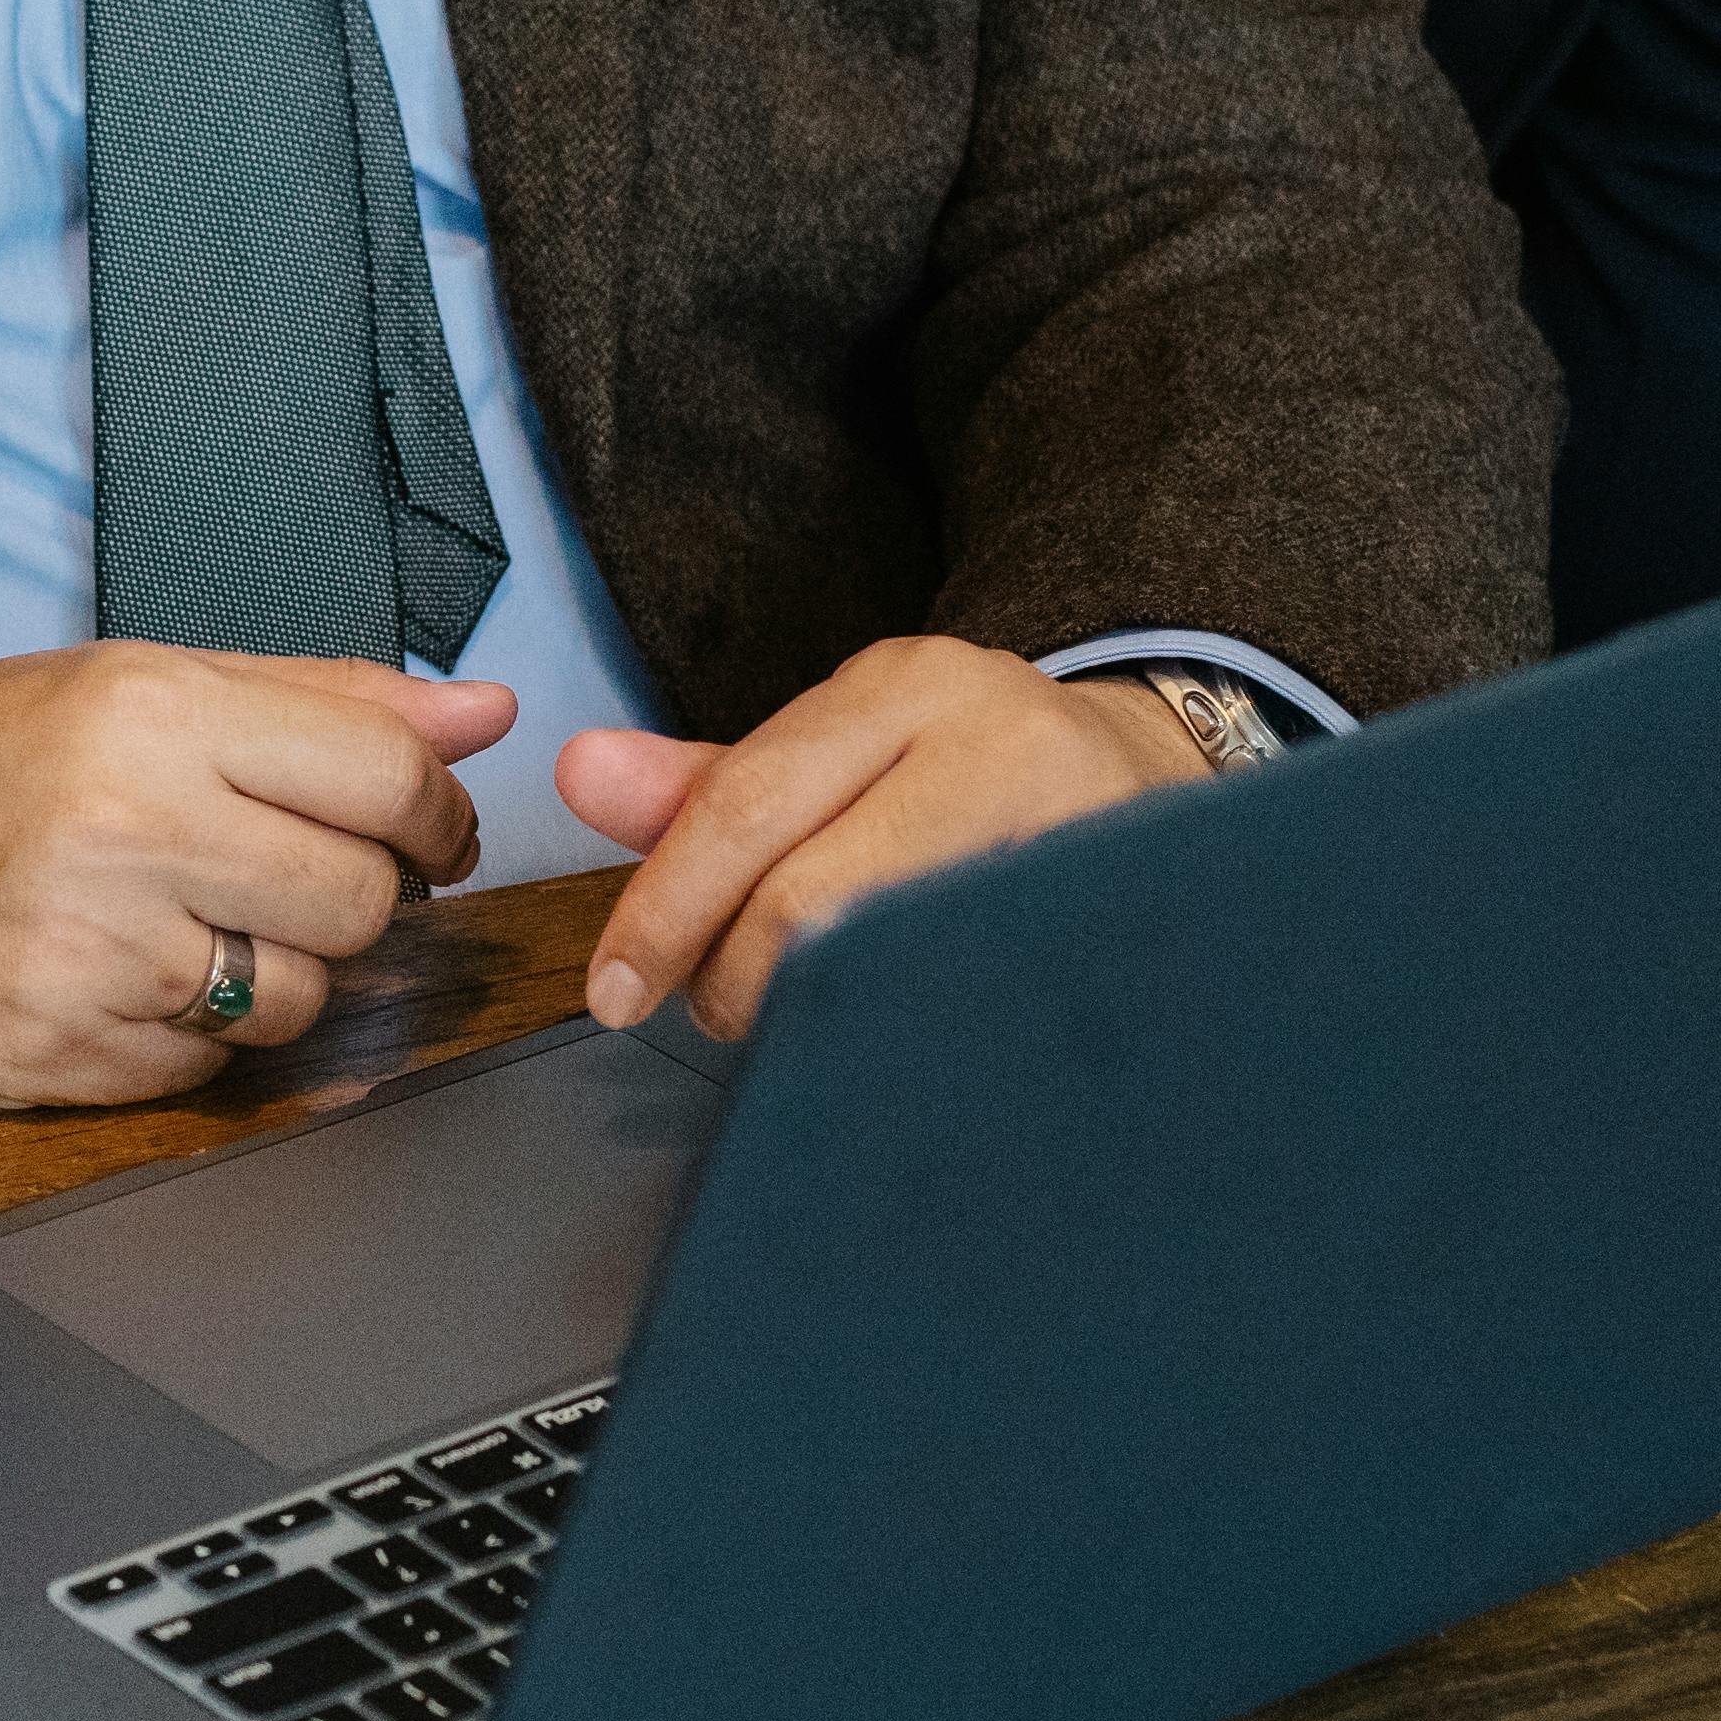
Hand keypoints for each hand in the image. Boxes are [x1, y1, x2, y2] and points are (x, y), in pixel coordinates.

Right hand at [0, 646, 517, 1107]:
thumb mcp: (140, 683)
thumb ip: (322, 700)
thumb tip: (485, 716)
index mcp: (154, 715)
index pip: (387, 781)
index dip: (438, 818)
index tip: (429, 832)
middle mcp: (126, 830)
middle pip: (361, 902)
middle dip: (354, 897)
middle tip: (292, 874)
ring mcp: (92, 955)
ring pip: (298, 999)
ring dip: (277, 972)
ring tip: (197, 923)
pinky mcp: (63, 1052)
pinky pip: (211, 1064)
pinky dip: (195, 1030)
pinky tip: (129, 974)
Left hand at [560, 643, 1212, 1043]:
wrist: (1141, 773)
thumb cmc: (960, 772)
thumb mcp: (836, 751)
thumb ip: (705, 783)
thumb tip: (579, 775)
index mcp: (902, 684)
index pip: (748, 804)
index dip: (665, 911)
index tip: (614, 991)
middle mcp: (992, 732)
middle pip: (812, 897)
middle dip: (735, 979)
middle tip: (720, 1012)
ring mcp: (1071, 822)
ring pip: (891, 959)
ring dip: (816, 1014)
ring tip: (801, 1019)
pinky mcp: (1115, 908)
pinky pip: (971, 999)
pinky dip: (904, 1029)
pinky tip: (886, 1036)